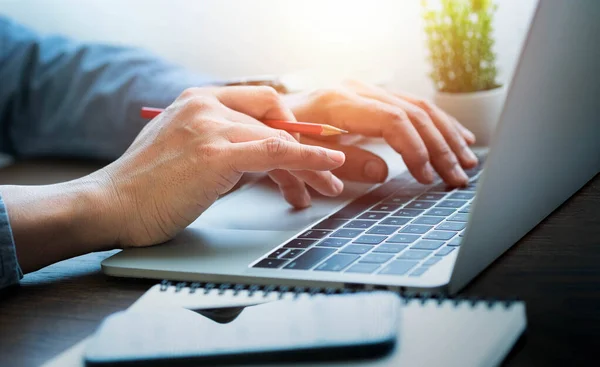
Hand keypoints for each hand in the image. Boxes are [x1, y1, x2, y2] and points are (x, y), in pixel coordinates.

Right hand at [94, 86, 344, 246]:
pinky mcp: (216, 152)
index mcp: (198, 100)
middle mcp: (206, 105)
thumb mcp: (185, 152)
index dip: (290, 126)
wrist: (110, 205)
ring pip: (279, 140)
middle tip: (326, 175)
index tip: (308, 147)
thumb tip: (262, 159)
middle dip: (305, 151)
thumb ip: (221, 145)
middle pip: (275, 123)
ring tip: (327, 186)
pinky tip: (327, 166)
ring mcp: (211, 126)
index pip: (260, 104)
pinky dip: (307, 159)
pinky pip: (275, 151)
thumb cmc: (146, 188)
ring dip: (309, 165)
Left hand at [283, 80, 477, 185]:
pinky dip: (438, 125)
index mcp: (339, 102)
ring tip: (468, 161)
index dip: (414, 149)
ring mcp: (367, 93)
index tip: (426, 176)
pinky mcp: (372, 99)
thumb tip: (383, 171)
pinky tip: (457, 139)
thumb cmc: (282, 138)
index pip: (392, 120)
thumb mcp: (304, 156)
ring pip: (418, 108)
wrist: (268, 117)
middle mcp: (357, 91)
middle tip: (458, 177)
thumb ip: (341, 163)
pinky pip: (413, 108)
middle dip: (440, 147)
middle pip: (412, 114)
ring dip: (447, 136)